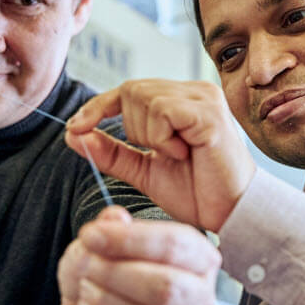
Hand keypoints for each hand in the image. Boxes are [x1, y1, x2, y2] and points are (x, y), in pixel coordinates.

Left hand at [57, 205, 219, 304]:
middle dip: (117, 273)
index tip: (91, 235)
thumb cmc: (108, 264)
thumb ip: (112, 225)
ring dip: (106, 301)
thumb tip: (113, 221)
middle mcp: (197, 300)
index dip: (129, 240)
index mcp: (199, 259)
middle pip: (168, 289)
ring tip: (86, 286)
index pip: (175, 246)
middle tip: (88, 263)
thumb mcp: (107, 236)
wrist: (85, 299)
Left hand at [65, 79, 254, 231]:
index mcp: (181, 99)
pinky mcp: (209, 112)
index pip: (128, 89)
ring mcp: (204, 97)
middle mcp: (194, 90)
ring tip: (176, 155)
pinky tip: (183, 153)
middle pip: (131, 90)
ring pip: (143, 98)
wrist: (230, 214)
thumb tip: (74, 133)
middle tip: (161, 153)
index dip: (98, 107)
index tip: (75, 127)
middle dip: (130, 128)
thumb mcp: (144, 171)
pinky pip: (162, 111)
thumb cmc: (197, 192)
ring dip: (148, 135)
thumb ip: (112, 152)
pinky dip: (161, 137)